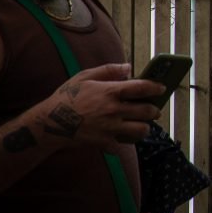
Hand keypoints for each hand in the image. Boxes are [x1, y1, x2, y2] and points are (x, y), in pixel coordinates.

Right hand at [36, 63, 164, 149]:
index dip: (156, 87)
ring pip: (140, 131)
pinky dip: (124, 142)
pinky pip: (123, 145)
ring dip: (144, 128)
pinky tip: (122, 137)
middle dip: (154, 111)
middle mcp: (113, 110)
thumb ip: (108, 70)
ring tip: (142, 125)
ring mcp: (110, 128)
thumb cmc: (67, 97)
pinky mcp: (104, 142)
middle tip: (154, 110)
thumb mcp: (84, 76)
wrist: (49, 123)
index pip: (142, 88)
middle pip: (146, 111)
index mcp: (110, 92)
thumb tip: (129, 67)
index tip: (162, 88)